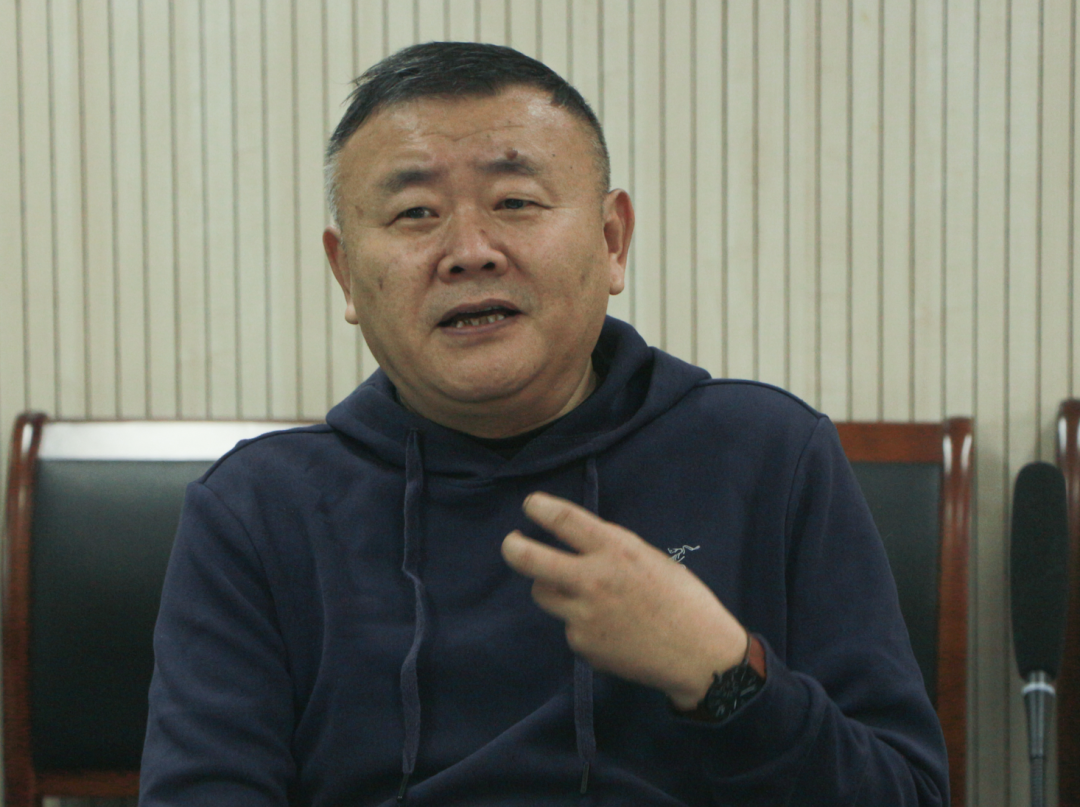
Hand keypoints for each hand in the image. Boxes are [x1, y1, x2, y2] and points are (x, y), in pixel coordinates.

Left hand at [501, 492, 747, 709]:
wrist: (699, 655)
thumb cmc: (682, 600)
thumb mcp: (649, 559)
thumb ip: (612, 550)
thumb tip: (579, 545)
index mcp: (615, 550)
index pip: (563, 519)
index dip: (539, 507)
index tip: (530, 504)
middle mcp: (593, 579)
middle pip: (529, 559)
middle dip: (513, 547)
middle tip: (511, 543)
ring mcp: (583, 615)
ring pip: (543, 593)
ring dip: (551, 587)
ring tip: (579, 592)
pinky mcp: (582, 645)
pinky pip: (569, 625)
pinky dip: (582, 624)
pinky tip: (612, 630)